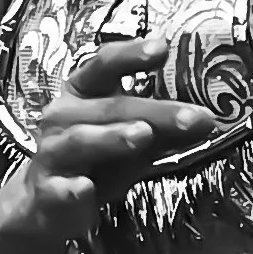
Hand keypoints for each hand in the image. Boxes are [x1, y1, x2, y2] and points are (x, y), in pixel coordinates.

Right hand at [12, 40, 223, 241]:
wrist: (46, 205)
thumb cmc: (94, 163)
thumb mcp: (132, 142)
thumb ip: (164, 130)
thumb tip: (206, 120)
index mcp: (83, 94)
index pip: (104, 66)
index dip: (130, 55)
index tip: (162, 47)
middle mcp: (64, 117)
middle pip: (110, 107)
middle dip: (154, 111)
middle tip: (193, 117)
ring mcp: (53, 154)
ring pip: (81, 140)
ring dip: (112, 137)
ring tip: (143, 135)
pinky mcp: (48, 192)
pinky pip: (61, 189)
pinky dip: (72, 189)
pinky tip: (85, 189)